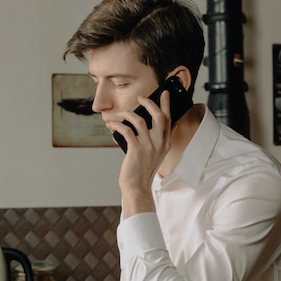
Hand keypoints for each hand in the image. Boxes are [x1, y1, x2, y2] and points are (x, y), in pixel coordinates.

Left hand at [110, 91, 171, 218]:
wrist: (137, 187)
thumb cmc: (142, 171)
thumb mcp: (153, 155)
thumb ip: (152, 141)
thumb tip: (141, 125)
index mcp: (165, 144)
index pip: (168, 120)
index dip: (166, 105)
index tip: (164, 93)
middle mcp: (159, 144)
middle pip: (159, 116)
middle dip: (150, 103)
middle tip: (141, 98)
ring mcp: (148, 147)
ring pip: (141, 121)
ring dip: (129, 114)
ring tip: (121, 113)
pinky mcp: (136, 150)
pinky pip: (127, 130)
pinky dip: (118, 125)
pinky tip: (112, 125)